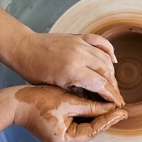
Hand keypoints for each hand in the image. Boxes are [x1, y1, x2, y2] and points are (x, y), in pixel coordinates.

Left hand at [0, 0, 123, 105]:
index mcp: (73, 70)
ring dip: (112, 72)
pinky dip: (109, 51)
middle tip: (115, 96)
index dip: (112, 95)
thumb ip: (77, 91)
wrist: (23, 47)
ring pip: (106, 58)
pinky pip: (100, 42)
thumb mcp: (55, 87)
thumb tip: (94, 97)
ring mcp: (80, 44)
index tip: (118, 103)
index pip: (101, 84)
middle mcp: (80, 55)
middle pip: (107, 72)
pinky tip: (113, 60)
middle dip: (114, 85)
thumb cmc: (34, 71)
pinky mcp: (79, 37)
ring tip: (113, 83)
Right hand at [13, 85, 127, 141]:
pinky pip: (77, 124)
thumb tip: (110, 107)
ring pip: (84, 127)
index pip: (93, 130)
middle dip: (105, 118)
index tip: (123, 112)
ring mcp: (60, 138)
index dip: (109, 120)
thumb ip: (90, 106)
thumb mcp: (68, 101)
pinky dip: (86, 115)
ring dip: (96, 116)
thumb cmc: (37, 100)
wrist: (15, 102)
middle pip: (90, 130)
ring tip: (113, 107)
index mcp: (64, 139)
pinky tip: (97, 107)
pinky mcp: (58, 132)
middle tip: (121, 109)